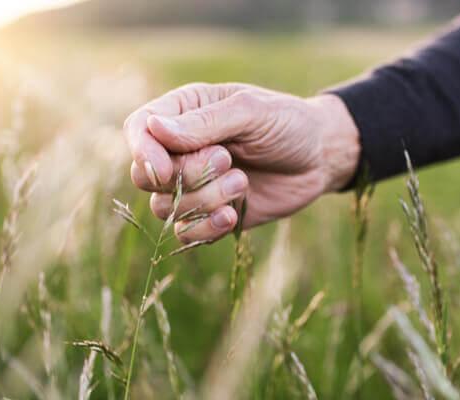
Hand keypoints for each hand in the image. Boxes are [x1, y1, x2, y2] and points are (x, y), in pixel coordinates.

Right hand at [124, 83, 359, 242]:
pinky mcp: (209, 214)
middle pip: (146, 175)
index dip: (143, 152)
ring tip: (242, 182)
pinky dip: (205, 228)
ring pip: (165, 208)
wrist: (321, 158)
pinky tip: (231, 216)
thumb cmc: (288, 123)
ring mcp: (193, 184)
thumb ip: (205, 122)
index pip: (139, 129)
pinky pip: (186, 233)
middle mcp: (180, 149)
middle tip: (226, 159)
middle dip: (184, 175)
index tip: (165, 169)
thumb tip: (154, 129)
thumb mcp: (251, 112)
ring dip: (203, 200)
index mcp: (184, 112)